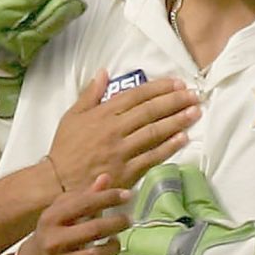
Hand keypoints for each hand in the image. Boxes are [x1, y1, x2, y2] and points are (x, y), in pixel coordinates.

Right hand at [19, 174, 131, 254]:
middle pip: (94, 230)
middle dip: (117, 223)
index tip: (127, 195)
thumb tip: (106, 178)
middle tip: (127, 220)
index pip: (84, 203)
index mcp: (51, 219)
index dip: (109, 197)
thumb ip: (85, 197)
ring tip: (114, 243)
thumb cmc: (54, 235)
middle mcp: (52, 241)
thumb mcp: (63, 213)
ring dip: (113, 248)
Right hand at [47, 69, 199, 192]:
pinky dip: (168, 147)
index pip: (136, 96)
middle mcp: (114, 129)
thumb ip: (90, 94)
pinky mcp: (127, 170)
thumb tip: (104, 72)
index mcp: (102, 114)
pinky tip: (183, 138)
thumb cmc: (66, 148)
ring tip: (195, 112)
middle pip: (149, 111)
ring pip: (154, 132)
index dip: (159, 88)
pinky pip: (152, 156)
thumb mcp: (73, 116)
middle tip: (194, 95)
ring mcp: (121, 150)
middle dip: (174, 101)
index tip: (177, 83)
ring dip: (177, 121)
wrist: (59, 182)